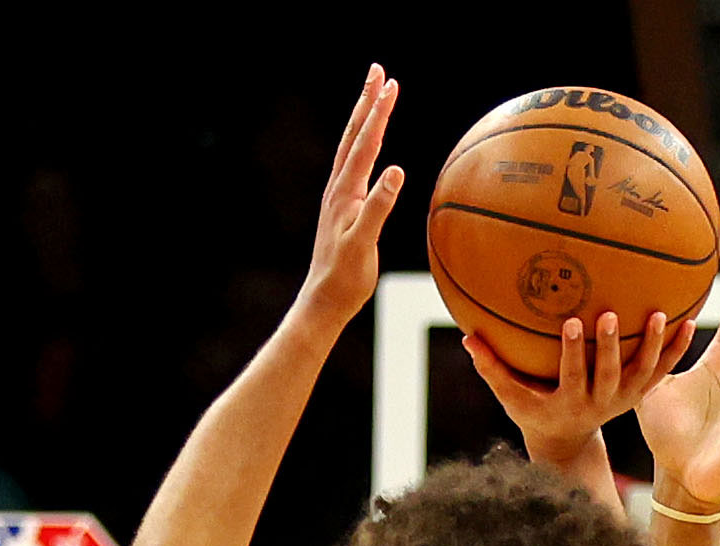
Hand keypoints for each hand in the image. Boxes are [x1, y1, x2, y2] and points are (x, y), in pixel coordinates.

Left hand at [289, 69, 408, 336]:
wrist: (324, 300)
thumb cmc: (345, 276)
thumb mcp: (363, 243)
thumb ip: (379, 207)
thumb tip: (395, 170)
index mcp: (346, 192)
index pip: (366, 143)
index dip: (379, 113)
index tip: (392, 84)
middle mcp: (339, 188)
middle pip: (354, 135)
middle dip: (367, 102)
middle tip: (378, 71)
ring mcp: (339, 196)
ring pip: (351, 147)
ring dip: (363, 118)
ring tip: (374, 95)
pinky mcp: (342, 207)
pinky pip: (353, 164)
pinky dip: (362, 144)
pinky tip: (369, 145)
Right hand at [463, 311, 682, 468]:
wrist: (568, 439)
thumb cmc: (534, 410)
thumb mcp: (512, 397)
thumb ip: (492, 369)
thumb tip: (467, 337)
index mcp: (571, 402)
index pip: (572, 376)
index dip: (572, 352)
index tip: (570, 323)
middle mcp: (602, 402)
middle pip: (610, 374)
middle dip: (610, 346)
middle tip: (611, 314)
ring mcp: (624, 398)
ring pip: (644, 373)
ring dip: (654, 346)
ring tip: (660, 315)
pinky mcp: (640, 392)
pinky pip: (662, 371)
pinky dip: (676, 350)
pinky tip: (689, 320)